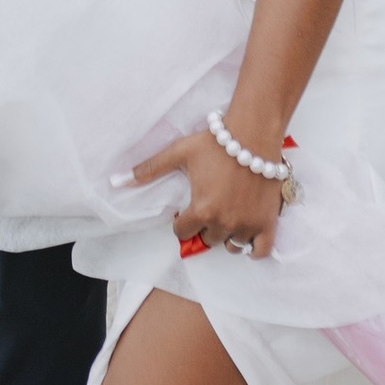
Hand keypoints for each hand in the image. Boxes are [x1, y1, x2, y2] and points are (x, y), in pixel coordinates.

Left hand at [127, 126, 282, 259]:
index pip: (182, 233)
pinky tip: (247, 234)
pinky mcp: (267, 222)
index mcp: (201, 210)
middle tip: (208, 208)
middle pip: (207, 239)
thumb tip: (117, 180)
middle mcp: (224, 222)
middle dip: (204, 226)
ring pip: (231, 246)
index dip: (181, 221)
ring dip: (226, 236)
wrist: (253, 133)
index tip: (187, 210)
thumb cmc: (215, 142)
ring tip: (226, 217)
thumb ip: (149, 169)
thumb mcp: (178, 153)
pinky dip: (253, 247)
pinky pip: (260, 250)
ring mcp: (247, 224)